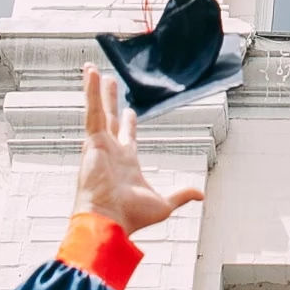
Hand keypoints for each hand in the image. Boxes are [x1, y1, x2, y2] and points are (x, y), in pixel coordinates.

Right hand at [77, 67, 202, 234]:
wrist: (109, 220)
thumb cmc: (130, 217)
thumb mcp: (163, 203)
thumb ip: (180, 194)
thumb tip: (200, 194)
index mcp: (125, 163)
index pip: (127, 137)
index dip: (128, 123)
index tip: (129, 111)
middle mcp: (110, 152)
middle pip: (110, 119)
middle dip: (110, 100)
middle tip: (109, 82)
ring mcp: (99, 145)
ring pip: (98, 111)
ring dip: (96, 90)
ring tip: (93, 70)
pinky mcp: (92, 141)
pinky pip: (91, 111)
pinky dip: (90, 92)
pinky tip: (90, 74)